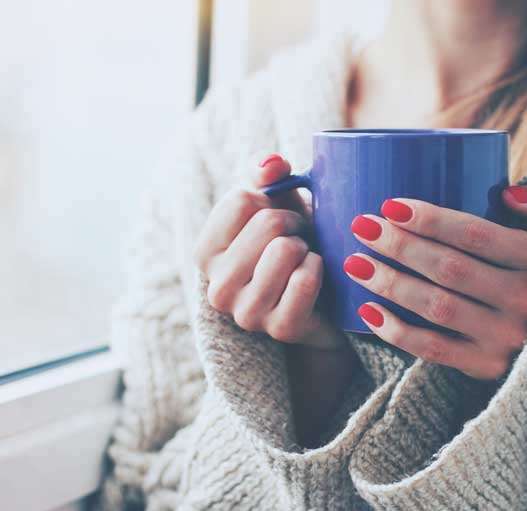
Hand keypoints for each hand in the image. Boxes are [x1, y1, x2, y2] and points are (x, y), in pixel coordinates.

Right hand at [194, 153, 347, 352]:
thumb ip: (266, 174)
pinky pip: (305, 279)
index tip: (277, 219)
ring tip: (304, 258)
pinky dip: (319, 269)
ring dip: (307, 247)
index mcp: (204, 253)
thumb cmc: (293, 242)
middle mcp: (217, 288)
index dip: (271, 201)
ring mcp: (247, 313)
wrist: (322, 298)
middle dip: (294, 223)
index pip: (241, 199)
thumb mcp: (275, 203)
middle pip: (268, 223)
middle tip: (298, 240)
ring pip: (286, 250)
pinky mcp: (281, 328)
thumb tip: (272, 164)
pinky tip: (315, 277)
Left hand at [343, 183, 526, 379]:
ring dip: (391, 284)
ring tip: (355, 263)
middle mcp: (524, 299)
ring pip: (437, 308)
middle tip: (362, 227)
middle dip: (400, 246)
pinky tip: (367, 310)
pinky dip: (397, 331)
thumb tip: (509, 193)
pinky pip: (433, 349)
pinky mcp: (485, 365)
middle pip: (450, 269)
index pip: (476, 235)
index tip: (389, 206)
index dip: (430, 220)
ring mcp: (504, 337)